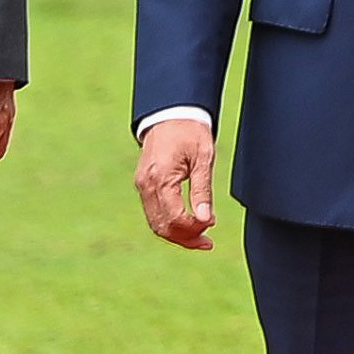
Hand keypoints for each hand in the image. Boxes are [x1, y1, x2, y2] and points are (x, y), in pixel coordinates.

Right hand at [136, 117, 218, 250]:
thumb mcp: (203, 158)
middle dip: (185, 238)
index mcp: (160, 178)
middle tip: (208, 241)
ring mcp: (142, 185)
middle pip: (162, 226)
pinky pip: (154, 213)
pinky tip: (188, 224)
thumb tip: (205, 219)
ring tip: (201, 236)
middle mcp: (146, 185)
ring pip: (156, 223)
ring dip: (178, 234)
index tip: (212, 224)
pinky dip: (170, 223)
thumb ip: (202, 190)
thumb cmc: (189, 131)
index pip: (174, 218)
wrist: (170, 113)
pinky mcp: (143, 185)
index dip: (194, 228)